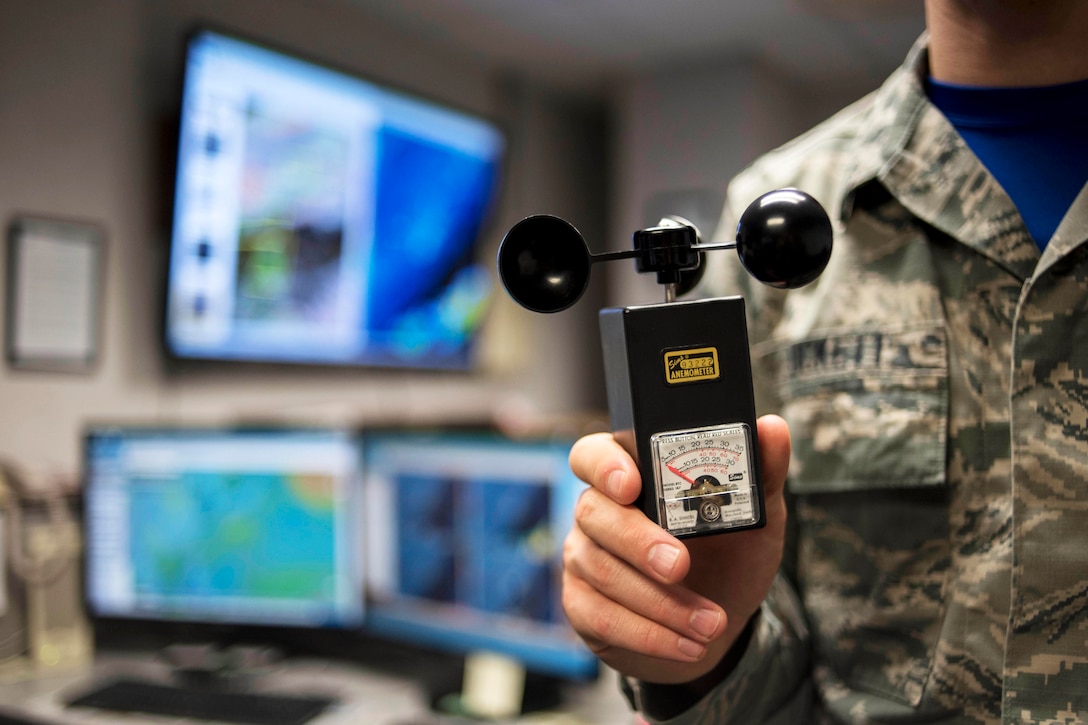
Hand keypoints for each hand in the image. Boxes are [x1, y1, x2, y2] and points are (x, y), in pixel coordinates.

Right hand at [562, 415, 790, 683]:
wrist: (718, 619)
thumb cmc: (728, 554)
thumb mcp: (754, 515)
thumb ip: (761, 470)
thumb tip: (773, 428)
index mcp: (630, 474)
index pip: (593, 454)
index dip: (604, 466)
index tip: (631, 485)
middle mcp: (597, 510)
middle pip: (594, 513)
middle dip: (639, 542)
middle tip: (681, 566)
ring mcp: (584, 557)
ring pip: (602, 571)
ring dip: (660, 602)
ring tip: (710, 623)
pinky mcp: (582, 604)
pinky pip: (601, 616)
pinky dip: (649, 634)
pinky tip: (687, 645)